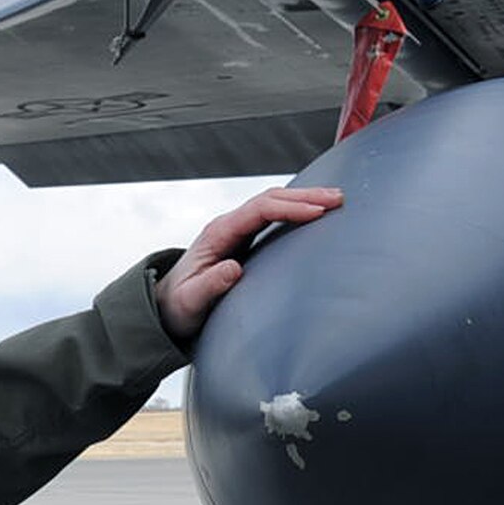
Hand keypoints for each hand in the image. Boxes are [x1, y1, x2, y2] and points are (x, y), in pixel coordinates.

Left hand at [154, 186, 343, 344]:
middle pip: (270, 199)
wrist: (165, 309)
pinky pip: (272, 217)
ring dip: (304, 199)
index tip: (317, 211)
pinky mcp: (243, 240)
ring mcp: (236, 231)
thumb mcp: (191, 302)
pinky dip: (296, 211)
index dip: (289, 207)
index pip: (259, 210)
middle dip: (306, 196)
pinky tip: (316, 212)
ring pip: (273, 204)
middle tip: (339, 198)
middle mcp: (227, 227)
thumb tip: (233, 269)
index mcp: (218, 235)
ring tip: (336, 200)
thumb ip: (210, 286)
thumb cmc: (178, 307)